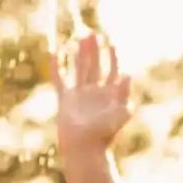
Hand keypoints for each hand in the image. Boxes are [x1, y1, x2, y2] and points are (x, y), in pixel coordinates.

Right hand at [53, 30, 130, 157]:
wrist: (83, 150)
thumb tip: (127, 74)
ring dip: (79, 54)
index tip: (112, 42)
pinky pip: (59, 79)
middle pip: (95, 65)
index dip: (112, 57)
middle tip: (92, 32)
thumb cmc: (103, 135)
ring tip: (79, 37)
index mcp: (109, 95)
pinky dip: (56, 66)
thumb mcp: (118, 114)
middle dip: (94, 50)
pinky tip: (54, 53)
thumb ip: (122, 94)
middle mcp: (94, 93)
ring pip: (79, 69)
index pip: (112, 71)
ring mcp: (79, 95)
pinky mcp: (65, 100)